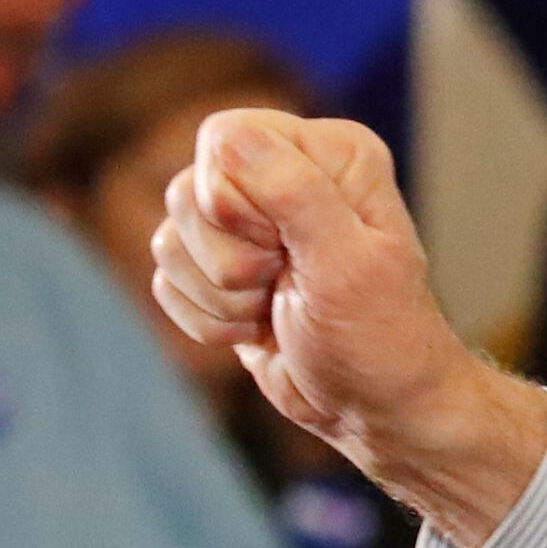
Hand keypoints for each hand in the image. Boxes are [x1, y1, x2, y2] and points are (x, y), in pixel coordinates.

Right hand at [149, 109, 546, 547]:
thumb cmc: (379, 338)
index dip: (235, 202)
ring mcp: (248, 224)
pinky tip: (257, 328)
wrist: (376, 410)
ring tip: (276, 310)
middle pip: (188, 191)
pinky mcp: (220, 269)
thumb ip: (293, 192)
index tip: (285, 248)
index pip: (226, 139)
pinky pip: (167, 280)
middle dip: (228, 259)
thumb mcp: (348, 263)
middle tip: (287, 282)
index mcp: (330, 153)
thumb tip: (228, 137)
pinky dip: (208, 319)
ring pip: (169, 239)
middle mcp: (284, 176)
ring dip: (219, 296)